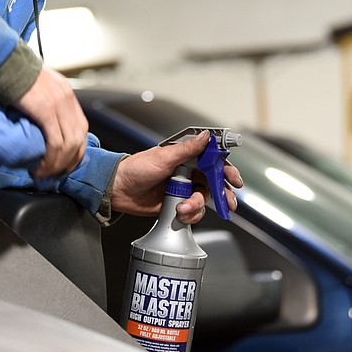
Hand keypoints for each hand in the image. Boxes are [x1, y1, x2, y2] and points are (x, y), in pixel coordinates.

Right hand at [13, 66, 86, 176]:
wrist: (5, 62)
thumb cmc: (14, 74)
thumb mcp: (38, 86)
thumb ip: (44, 101)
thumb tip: (38, 122)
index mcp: (67, 93)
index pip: (82, 127)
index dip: (77, 148)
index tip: (66, 162)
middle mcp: (67, 99)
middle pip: (79, 138)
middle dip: (70, 161)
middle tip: (57, 173)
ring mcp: (59, 105)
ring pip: (69, 144)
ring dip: (58, 163)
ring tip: (46, 173)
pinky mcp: (46, 111)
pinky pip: (55, 142)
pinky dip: (50, 159)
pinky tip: (41, 167)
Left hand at [111, 130, 242, 224]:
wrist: (118, 190)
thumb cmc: (136, 169)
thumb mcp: (163, 158)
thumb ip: (187, 149)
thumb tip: (206, 136)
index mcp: (185, 157)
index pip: (212, 161)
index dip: (225, 169)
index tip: (234, 179)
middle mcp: (187, 172)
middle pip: (214, 182)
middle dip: (223, 193)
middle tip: (229, 202)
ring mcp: (183, 189)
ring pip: (204, 199)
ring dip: (198, 205)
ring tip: (184, 208)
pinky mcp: (177, 204)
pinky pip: (193, 211)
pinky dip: (190, 214)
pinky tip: (180, 213)